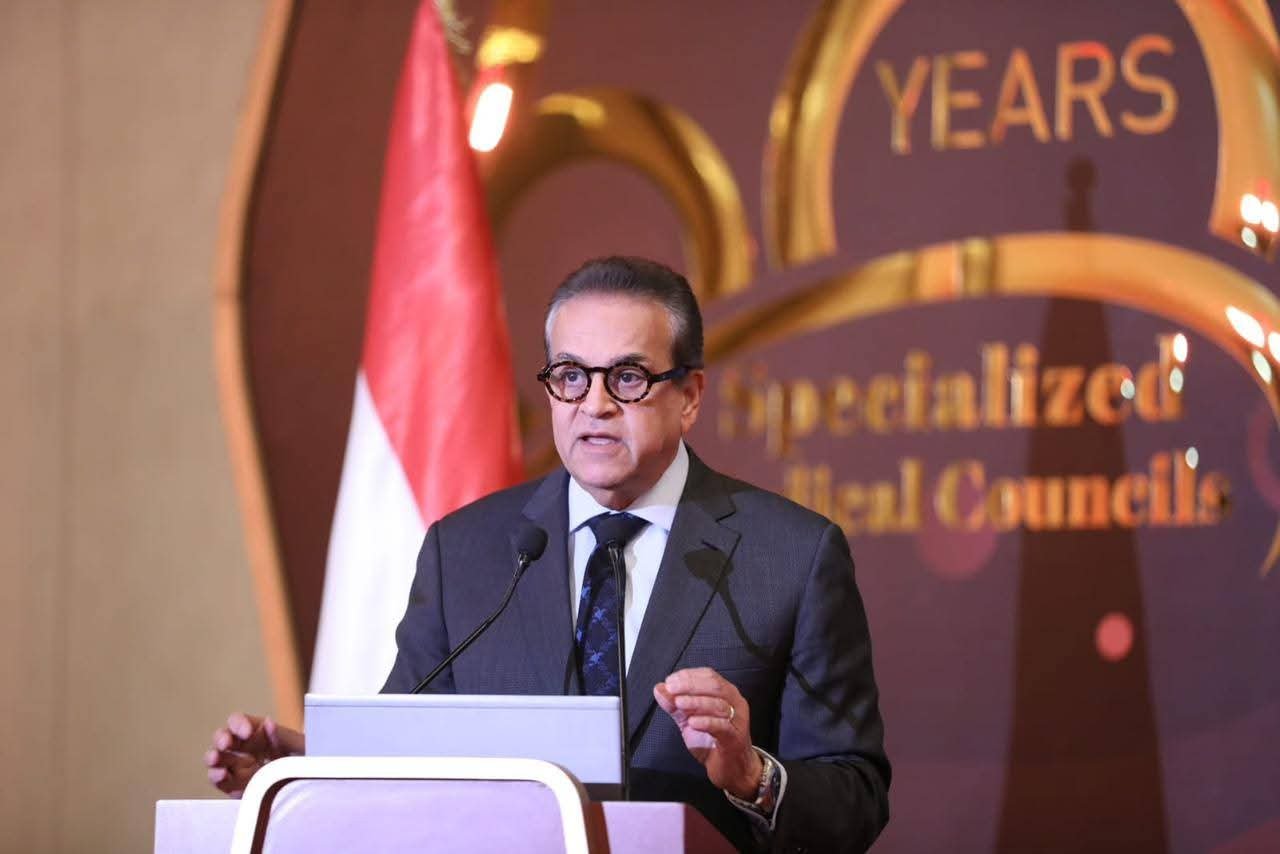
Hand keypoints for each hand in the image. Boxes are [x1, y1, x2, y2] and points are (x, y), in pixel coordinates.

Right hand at [204, 712, 303, 797]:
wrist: (316, 784)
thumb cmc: (312, 759)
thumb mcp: (303, 746)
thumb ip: (285, 736)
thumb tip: (268, 723)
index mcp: (259, 732)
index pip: (239, 722)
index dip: (239, 724)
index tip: (246, 731)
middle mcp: (246, 748)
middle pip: (223, 739)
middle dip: (221, 739)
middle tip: (225, 744)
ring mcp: (240, 768)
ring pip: (219, 761)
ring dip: (214, 760)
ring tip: (218, 763)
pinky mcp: (239, 788)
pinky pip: (224, 783)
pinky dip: (220, 781)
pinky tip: (222, 777)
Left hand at [654, 667, 761, 798]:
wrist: (732, 770)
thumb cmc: (713, 741)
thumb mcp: (689, 720)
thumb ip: (675, 705)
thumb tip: (659, 688)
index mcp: (725, 694)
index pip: (709, 675)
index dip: (689, 675)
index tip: (670, 680)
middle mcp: (735, 702)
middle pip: (715, 686)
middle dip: (691, 685)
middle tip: (672, 689)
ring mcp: (738, 720)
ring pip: (719, 704)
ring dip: (696, 702)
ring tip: (679, 703)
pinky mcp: (735, 738)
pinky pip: (722, 726)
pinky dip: (706, 722)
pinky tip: (693, 722)